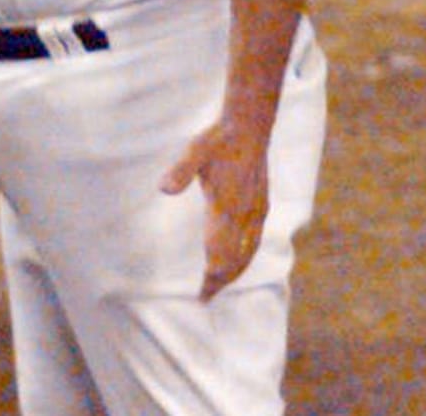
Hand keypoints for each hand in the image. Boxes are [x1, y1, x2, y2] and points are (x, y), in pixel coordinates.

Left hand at [160, 121, 270, 299]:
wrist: (250, 128)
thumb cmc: (218, 141)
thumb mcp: (194, 152)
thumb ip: (180, 171)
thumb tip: (163, 189)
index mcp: (229, 209)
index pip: (220, 254)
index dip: (212, 277)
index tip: (202, 295)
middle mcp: (247, 215)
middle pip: (236, 259)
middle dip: (222, 280)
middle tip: (206, 297)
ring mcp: (257, 211)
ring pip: (249, 251)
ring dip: (235, 270)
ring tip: (220, 284)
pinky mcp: (262, 205)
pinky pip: (256, 240)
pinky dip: (247, 256)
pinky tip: (241, 257)